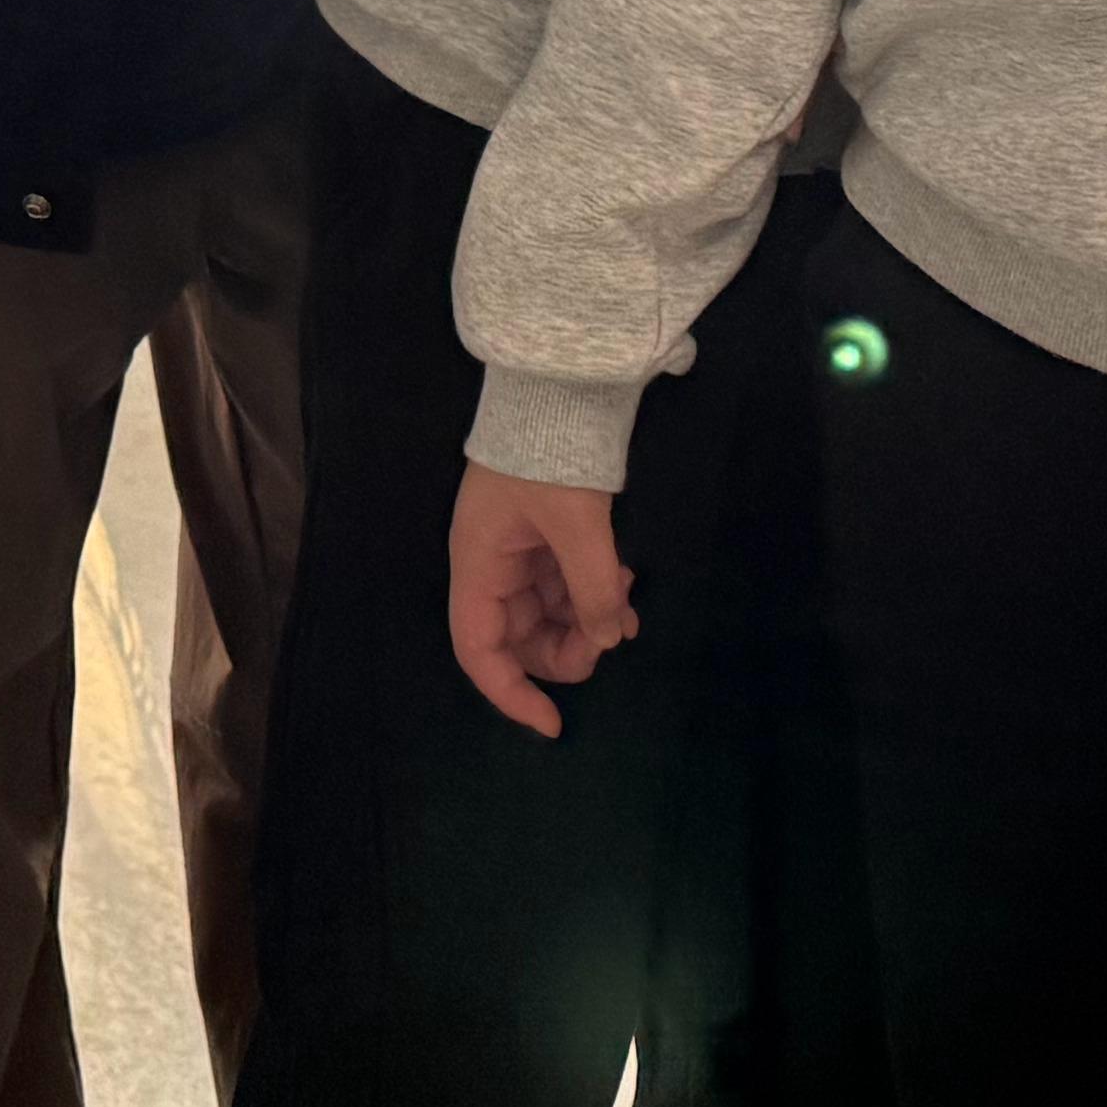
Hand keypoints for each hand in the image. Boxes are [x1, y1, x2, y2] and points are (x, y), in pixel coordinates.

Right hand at [448, 462, 636, 736]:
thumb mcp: (576, 523)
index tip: (553, 723)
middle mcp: (492, 564)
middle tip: (611, 642)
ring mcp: (519, 549)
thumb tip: (607, 640)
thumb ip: (592, 588)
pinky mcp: (545, 533)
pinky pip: (565, 582)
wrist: (560, 383)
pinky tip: (626, 583)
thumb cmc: (551, 453)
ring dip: (587, 620)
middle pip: (518, 636)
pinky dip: (593, 592)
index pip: (478, 650)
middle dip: (566, 650)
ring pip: (548, 612)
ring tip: (629, 608)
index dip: (510, 693)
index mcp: (479, 564)